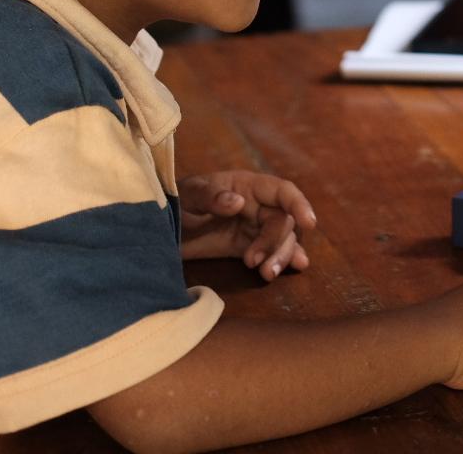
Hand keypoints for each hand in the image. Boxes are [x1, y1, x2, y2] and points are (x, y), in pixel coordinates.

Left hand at [179, 170, 318, 280]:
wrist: (154, 229)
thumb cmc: (172, 201)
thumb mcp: (187, 195)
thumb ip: (210, 196)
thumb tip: (238, 202)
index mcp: (247, 186)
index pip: (282, 192)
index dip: (298, 205)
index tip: (308, 223)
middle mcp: (256, 206)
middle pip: (283, 222)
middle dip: (276, 243)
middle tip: (256, 263)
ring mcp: (252, 228)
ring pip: (281, 240)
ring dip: (280, 256)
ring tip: (266, 275)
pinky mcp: (245, 248)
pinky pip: (271, 252)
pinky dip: (285, 259)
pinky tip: (296, 267)